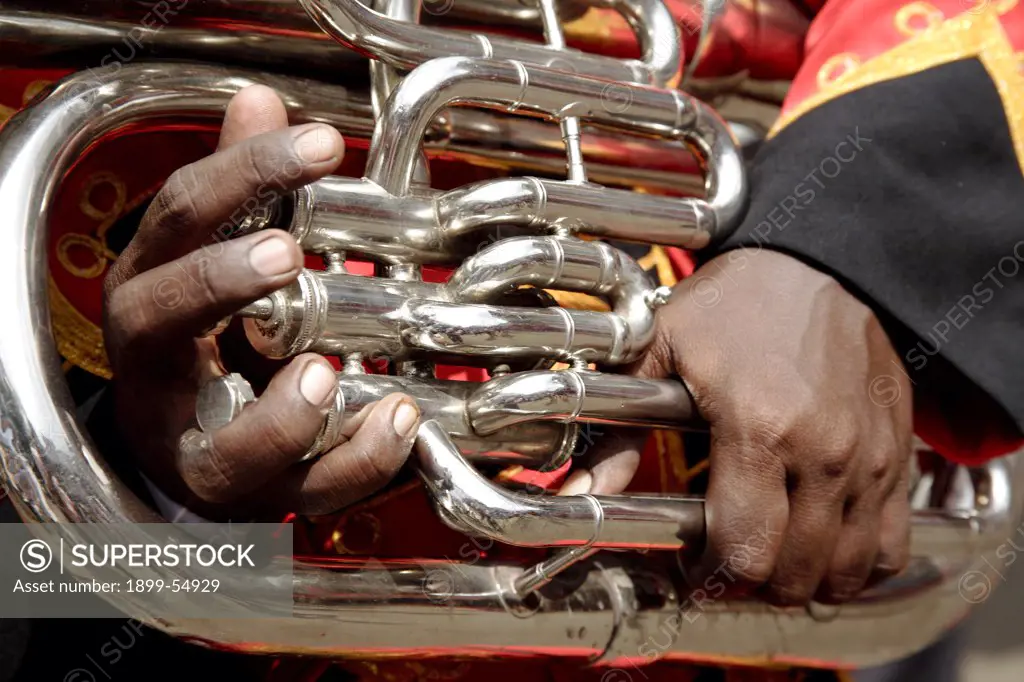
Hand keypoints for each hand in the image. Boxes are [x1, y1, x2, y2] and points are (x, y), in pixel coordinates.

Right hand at [103, 86, 420, 518]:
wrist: (186, 450)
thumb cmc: (205, 346)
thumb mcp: (211, 262)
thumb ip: (239, 188)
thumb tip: (258, 101)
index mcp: (152, 294)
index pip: (179, 218)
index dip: (244, 173)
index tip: (320, 144)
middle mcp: (161, 375)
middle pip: (161, 319)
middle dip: (218, 281)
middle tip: (283, 250)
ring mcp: (206, 449)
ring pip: (227, 447)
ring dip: (284, 413)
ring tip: (322, 370)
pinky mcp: (261, 500)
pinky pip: (308, 496)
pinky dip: (359, 461)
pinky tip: (400, 418)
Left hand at [561, 249, 912, 603]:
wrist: (815, 260)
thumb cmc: (733, 303)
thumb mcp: (662, 350)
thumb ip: (620, 432)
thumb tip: (574, 494)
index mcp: (759, 429)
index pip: (743, 552)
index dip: (712, 579)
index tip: (693, 569)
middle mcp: (824, 453)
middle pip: (794, 574)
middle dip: (752, 585)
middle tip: (726, 565)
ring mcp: (870, 457)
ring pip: (847, 571)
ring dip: (805, 583)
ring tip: (771, 559)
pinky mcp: (899, 452)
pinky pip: (893, 544)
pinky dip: (860, 564)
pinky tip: (824, 546)